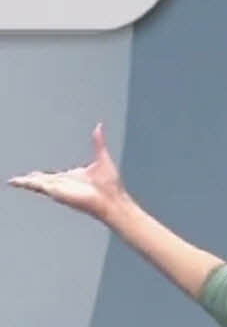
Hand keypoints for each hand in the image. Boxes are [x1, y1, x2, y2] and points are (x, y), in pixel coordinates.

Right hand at [6, 122, 125, 222]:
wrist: (112, 199)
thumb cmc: (110, 185)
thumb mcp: (102, 158)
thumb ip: (98, 142)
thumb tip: (98, 127)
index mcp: (72, 177)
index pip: (53, 176)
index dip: (42, 176)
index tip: (33, 174)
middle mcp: (64, 184)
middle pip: (41, 181)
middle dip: (28, 180)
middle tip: (15, 180)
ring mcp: (60, 188)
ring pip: (37, 184)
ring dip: (25, 182)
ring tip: (13, 181)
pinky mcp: (59, 192)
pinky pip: (40, 186)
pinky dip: (29, 184)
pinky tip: (19, 182)